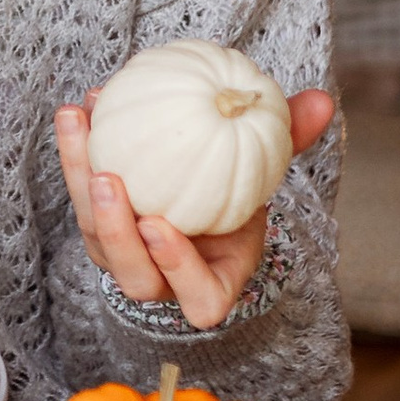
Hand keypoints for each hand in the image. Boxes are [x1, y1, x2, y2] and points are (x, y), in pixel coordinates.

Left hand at [54, 90, 335, 331]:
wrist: (197, 190)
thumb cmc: (238, 194)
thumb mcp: (264, 171)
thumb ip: (289, 141)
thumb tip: (324, 101)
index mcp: (213, 280)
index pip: (199, 299)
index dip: (178, 270)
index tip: (161, 226)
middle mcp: (162, 278)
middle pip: (132, 275)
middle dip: (116, 231)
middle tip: (107, 179)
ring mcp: (124, 256)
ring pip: (95, 236)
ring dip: (80, 180)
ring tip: (82, 127)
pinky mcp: (97, 227)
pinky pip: (79, 198)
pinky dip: (76, 154)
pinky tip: (80, 110)